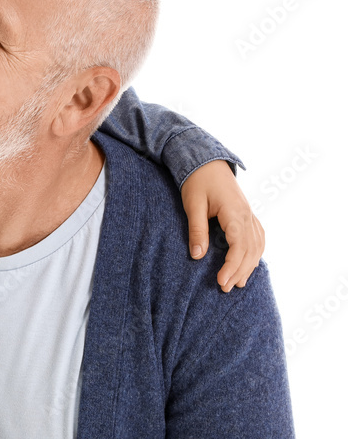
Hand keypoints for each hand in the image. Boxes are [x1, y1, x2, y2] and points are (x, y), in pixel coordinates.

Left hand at [181, 160, 264, 291]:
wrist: (207, 162)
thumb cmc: (197, 181)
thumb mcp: (193, 205)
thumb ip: (197, 230)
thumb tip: (197, 256)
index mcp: (235, 213)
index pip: (239, 246)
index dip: (232, 266)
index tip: (221, 281)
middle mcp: (247, 215)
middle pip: (250, 250)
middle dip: (239, 271)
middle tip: (225, 288)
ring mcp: (250, 214)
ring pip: (257, 246)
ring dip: (249, 265)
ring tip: (238, 283)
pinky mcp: (247, 214)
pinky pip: (257, 237)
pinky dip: (255, 253)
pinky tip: (250, 263)